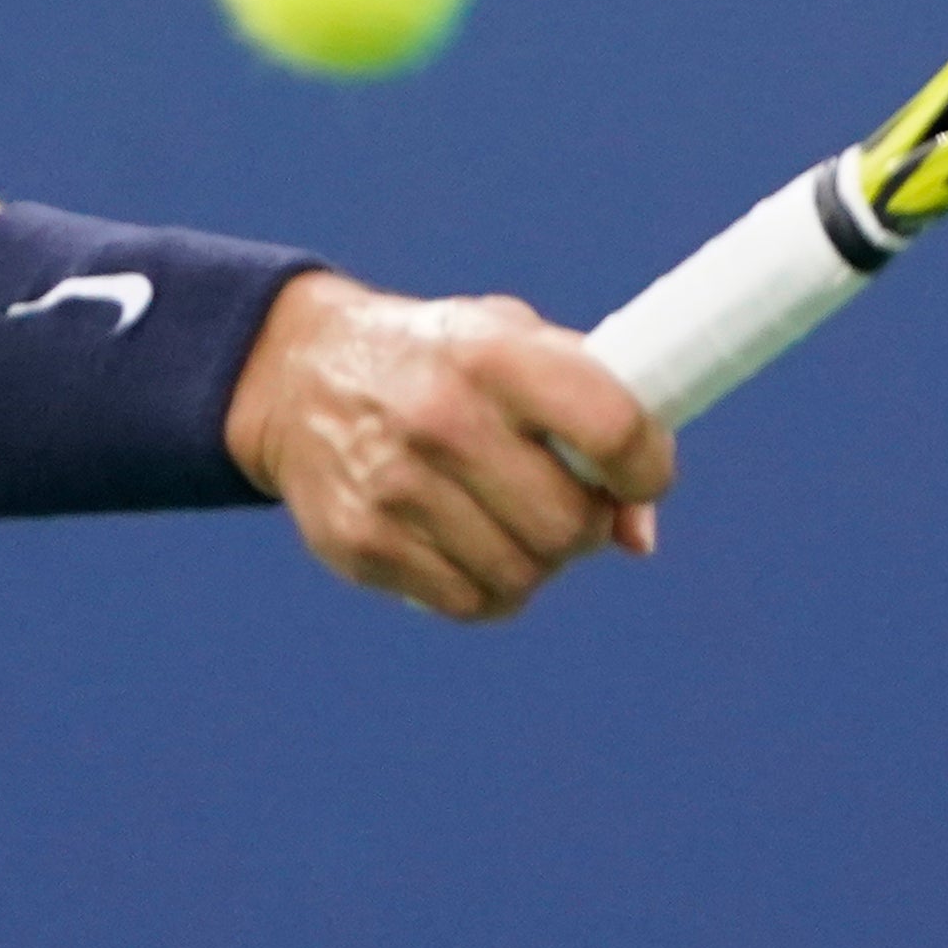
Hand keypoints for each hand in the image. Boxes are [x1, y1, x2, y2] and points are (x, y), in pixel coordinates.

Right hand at [226, 277, 676, 621]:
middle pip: (568, 524)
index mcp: (493, 353)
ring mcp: (396, 486)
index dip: (648, 467)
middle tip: (567, 504)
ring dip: (536, 562)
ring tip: (514, 523)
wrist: (300, 377)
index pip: (611, 428)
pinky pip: (469, 602)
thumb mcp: (514, 345)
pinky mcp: (363, 542)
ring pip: (522, 575)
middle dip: (585, 526)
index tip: (641, 475)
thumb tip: (638, 533)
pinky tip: (473, 547)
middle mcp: (442, 418)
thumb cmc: (439, 362)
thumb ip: (594, 414)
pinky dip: (488, 588)